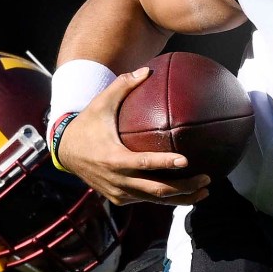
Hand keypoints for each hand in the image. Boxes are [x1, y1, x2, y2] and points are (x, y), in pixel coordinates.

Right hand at [54, 66, 210, 206]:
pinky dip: (165, 198)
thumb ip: (123, 86)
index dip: (165, 163)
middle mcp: (118, 180)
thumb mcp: (101, 103)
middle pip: (156, 190)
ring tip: (203, 191)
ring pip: (154, 200)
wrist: (65, 152)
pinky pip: (146, 200)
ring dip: (180, 198)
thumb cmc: (87, 124)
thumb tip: (147, 70)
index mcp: (114, 158)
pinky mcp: (120, 199)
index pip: (144, 163)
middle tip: (206, 178)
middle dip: (184, 187)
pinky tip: (185, 193)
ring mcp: (119, 193)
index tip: (186, 160)